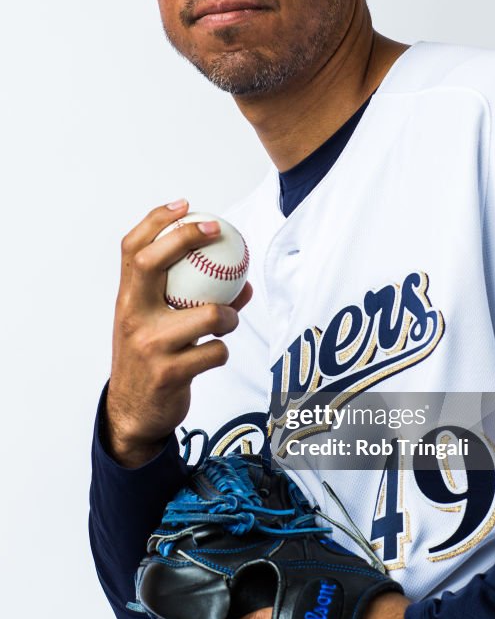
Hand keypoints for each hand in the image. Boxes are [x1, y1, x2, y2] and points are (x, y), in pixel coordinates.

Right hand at [106, 199, 251, 466]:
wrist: (132, 413)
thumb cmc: (150, 358)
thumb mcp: (155, 324)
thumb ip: (190, 299)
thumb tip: (244, 283)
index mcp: (126, 299)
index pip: (132, 248)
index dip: (156, 220)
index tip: (186, 205)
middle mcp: (132, 316)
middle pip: (153, 262)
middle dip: (186, 238)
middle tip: (216, 232)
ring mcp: (150, 345)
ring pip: (208, 314)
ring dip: (228, 317)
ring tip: (226, 321)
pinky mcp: (169, 373)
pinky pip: (216, 351)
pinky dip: (222, 350)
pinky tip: (214, 353)